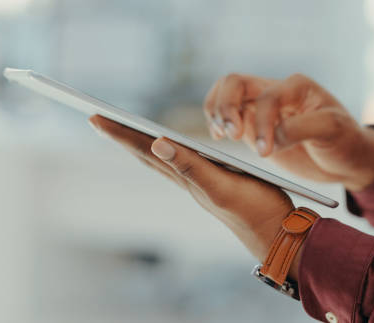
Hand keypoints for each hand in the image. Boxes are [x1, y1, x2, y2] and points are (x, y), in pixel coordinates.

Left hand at [88, 115, 305, 279]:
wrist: (278, 235)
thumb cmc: (256, 210)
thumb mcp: (222, 186)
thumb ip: (191, 166)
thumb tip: (156, 144)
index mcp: (186, 177)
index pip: (146, 151)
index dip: (121, 134)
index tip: (94, 118)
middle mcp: (188, 181)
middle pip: (147, 155)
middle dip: (123, 137)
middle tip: (98, 121)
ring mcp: (200, 184)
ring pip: (162, 161)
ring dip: (141, 145)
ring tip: (125, 132)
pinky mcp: (216, 185)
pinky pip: (182, 165)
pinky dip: (168, 153)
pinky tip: (171, 151)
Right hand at [204, 73, 373, 190]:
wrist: (346, 157)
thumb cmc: (344, 140)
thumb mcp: (332, 130)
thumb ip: (302, 129)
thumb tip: (272, 137)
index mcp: (297, 87)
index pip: (268, 96)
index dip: (263, 123)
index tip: (266, 151)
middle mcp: (275, 91)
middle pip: (235, 83)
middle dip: (226, 107)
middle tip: (231, 135)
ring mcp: (261, 107)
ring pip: (225, 93)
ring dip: (216, 111)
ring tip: (220, 135)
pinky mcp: (253, 125)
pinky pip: (225, 115)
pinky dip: (215, 121)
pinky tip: (218, 137)